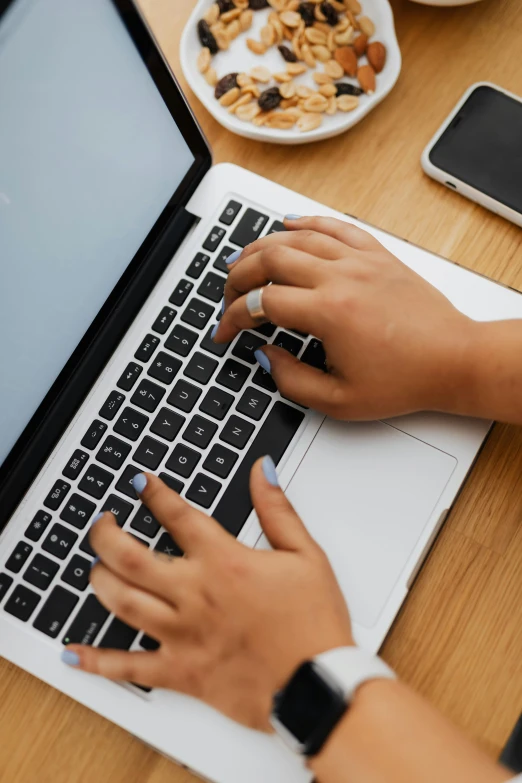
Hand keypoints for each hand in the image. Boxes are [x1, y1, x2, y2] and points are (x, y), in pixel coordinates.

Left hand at [62, 461, 352, 730]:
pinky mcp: (181, 672)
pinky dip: (96, 661)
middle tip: (102, 522)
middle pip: (129, 557)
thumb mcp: (305, 555)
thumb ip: (277, 509)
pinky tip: (73, 653)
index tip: (139, 481)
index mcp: (223, 562)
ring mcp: (182, 634)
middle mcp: (195, 594)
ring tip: (95, 567)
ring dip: (99, 580)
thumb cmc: (314, 624)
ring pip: (120, 602)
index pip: (176, 515)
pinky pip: (128, 668)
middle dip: (106, 533)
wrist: (318, 686)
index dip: (153, 492)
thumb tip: (261, 471)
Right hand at [213, 216, 476, 419]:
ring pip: (296, 237)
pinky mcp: (377, 255)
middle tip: (228, 295)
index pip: (261, 302)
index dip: (232, 317)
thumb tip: (265, 355)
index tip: (225, 332)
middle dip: (237, 275)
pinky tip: (288, 224)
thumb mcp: (340, 400)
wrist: (454, 360)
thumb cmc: (406, 380)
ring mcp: (359, 260)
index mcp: (328, 313)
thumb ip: (291, 380)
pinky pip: (334, 226)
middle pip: (269, 259)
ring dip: (261, 246)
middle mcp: (340, 277)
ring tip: (242, 260)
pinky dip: (305, 222)